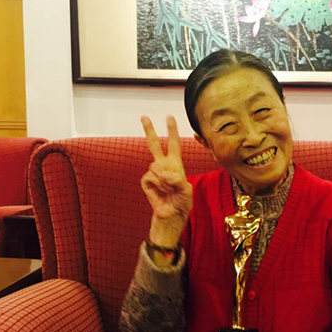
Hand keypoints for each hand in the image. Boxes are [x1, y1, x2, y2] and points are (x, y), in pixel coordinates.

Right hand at [140, 115, 192, 246]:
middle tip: (144, 117)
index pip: (173, 144)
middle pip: (153, 144)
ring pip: (156, 166)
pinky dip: (157, 184)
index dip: (171, 130)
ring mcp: (153, 172)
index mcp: (175, 164)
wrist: (171, 214)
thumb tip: (165, 175)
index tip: (169, 117)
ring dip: (164, 179)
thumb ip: (178, 181)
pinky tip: (160, 192)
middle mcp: (163, 165)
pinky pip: (150, 176)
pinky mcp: (146, 181)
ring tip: (169, 190)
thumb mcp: (186, 191)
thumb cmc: (182, 202)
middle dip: (149, 130)